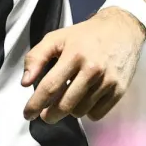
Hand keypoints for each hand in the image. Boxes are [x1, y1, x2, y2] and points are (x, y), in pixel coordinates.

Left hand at [21, 7, 145, 122]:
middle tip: (44, 115)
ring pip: (80, 111)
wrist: (121, 29)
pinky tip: (83, 100)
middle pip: (65, 104)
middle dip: (50, 114)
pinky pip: (97, 114)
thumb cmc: (83, 35)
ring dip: (69, 110)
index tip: (27, 114)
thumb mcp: (55, 39)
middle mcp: (92, 69)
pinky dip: (87, 112)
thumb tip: (25, 83)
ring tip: (66, 99)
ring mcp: (107, 81)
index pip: (50, 86)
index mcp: (74, 55)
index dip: (36, 104)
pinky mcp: (119, 90)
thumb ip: (36, 58)